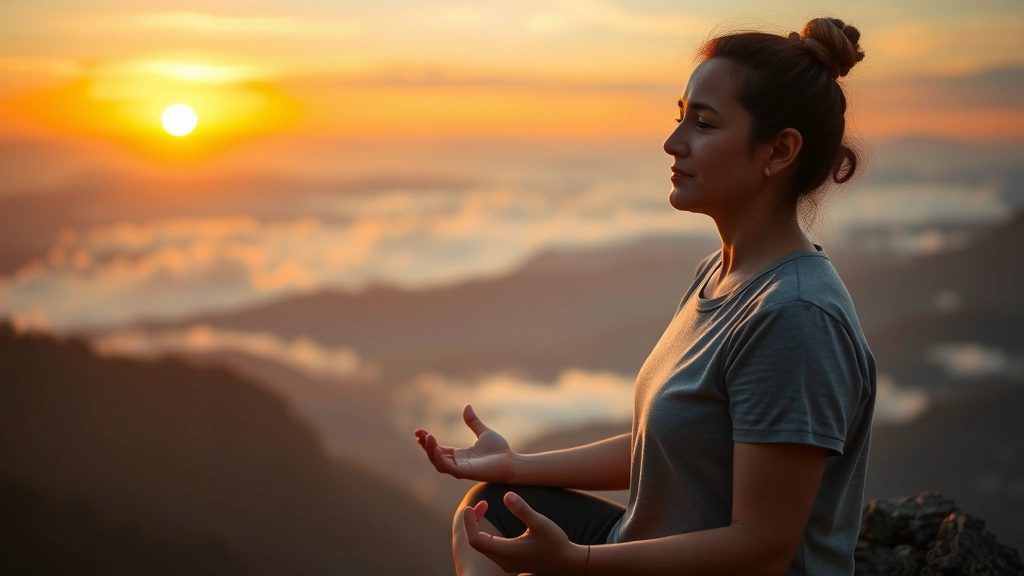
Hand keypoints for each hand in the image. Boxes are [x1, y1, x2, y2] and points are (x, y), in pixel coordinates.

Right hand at [414, 405, 516, 481]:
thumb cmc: (500, 450)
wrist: (511, 462)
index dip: (428, 441)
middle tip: (418, 433)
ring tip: (426, 437)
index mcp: (460, 455)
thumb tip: (467, 406)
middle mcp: (458, 463)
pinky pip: (446, 466)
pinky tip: (434, 446)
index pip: (439, 449)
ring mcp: (460, 469)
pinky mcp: (464, 472)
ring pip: (438, 462)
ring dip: (429, 451)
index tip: (419, 431)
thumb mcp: (483, 433)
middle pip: (435, 456)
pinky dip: (438, 457)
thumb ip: (473, 422)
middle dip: (425, 445)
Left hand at [463, 492, 587, 575]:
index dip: (470, 523)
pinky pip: (489, 548)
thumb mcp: (540, 523)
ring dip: (479, 528)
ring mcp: (506, 563)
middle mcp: (503, 561)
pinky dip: (486, 534)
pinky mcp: (510, 562)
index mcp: (507, 552)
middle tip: (481, 504)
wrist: (567, 562)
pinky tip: (490, 522)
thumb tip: (506, 495)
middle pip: (476, 543)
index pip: (476, 540)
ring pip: (482, 546)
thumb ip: (522, 509)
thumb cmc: (555, 543)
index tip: (471, 506)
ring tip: (483, 509)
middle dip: (473, 522)